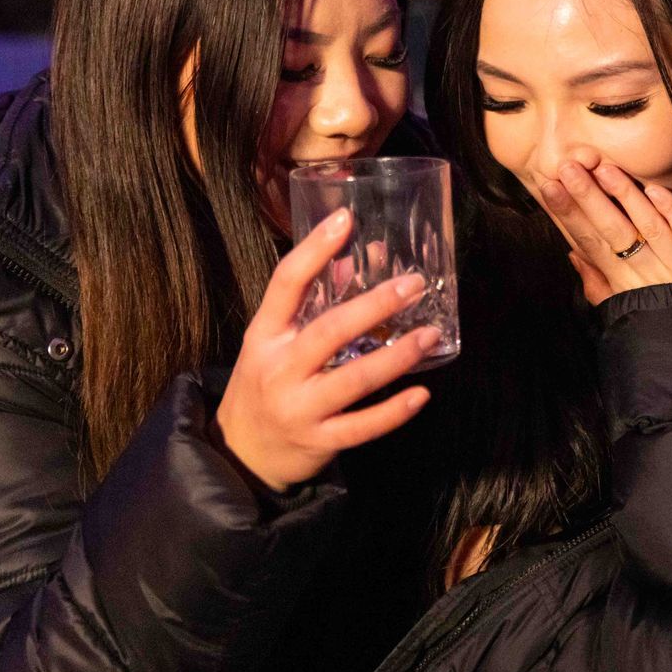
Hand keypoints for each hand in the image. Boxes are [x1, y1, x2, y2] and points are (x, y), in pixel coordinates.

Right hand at [215, 208, 438, 491]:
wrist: (240, 452)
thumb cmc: (265, 382)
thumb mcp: (275, 340)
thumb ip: (316, 300)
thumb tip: (369, 255)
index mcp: (264, 334)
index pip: (286, 283)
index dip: (314, 249)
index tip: (346, 218)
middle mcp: (279, 368)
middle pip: (328, 331)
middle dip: (373, 305)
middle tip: (414, 285)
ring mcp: (298, 407)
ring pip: (352, 380)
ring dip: (396, 357)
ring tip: (430, 334)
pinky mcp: (318, 440)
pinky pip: (361, 426)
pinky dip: (393, 412)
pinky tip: (422, 394)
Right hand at [538, 154, 671, 305]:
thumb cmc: (666, 328)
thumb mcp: (625, 310)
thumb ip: (598, 284)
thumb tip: (572, 253)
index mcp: (626, 283)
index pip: (591, 243)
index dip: (569, 215)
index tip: (549, 187)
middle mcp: (649, 272)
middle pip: (614, 230)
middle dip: (589, 198)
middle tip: (567, 167)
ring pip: (649, 227)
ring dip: (626, 197)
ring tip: (604, 170)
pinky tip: (655, 191)